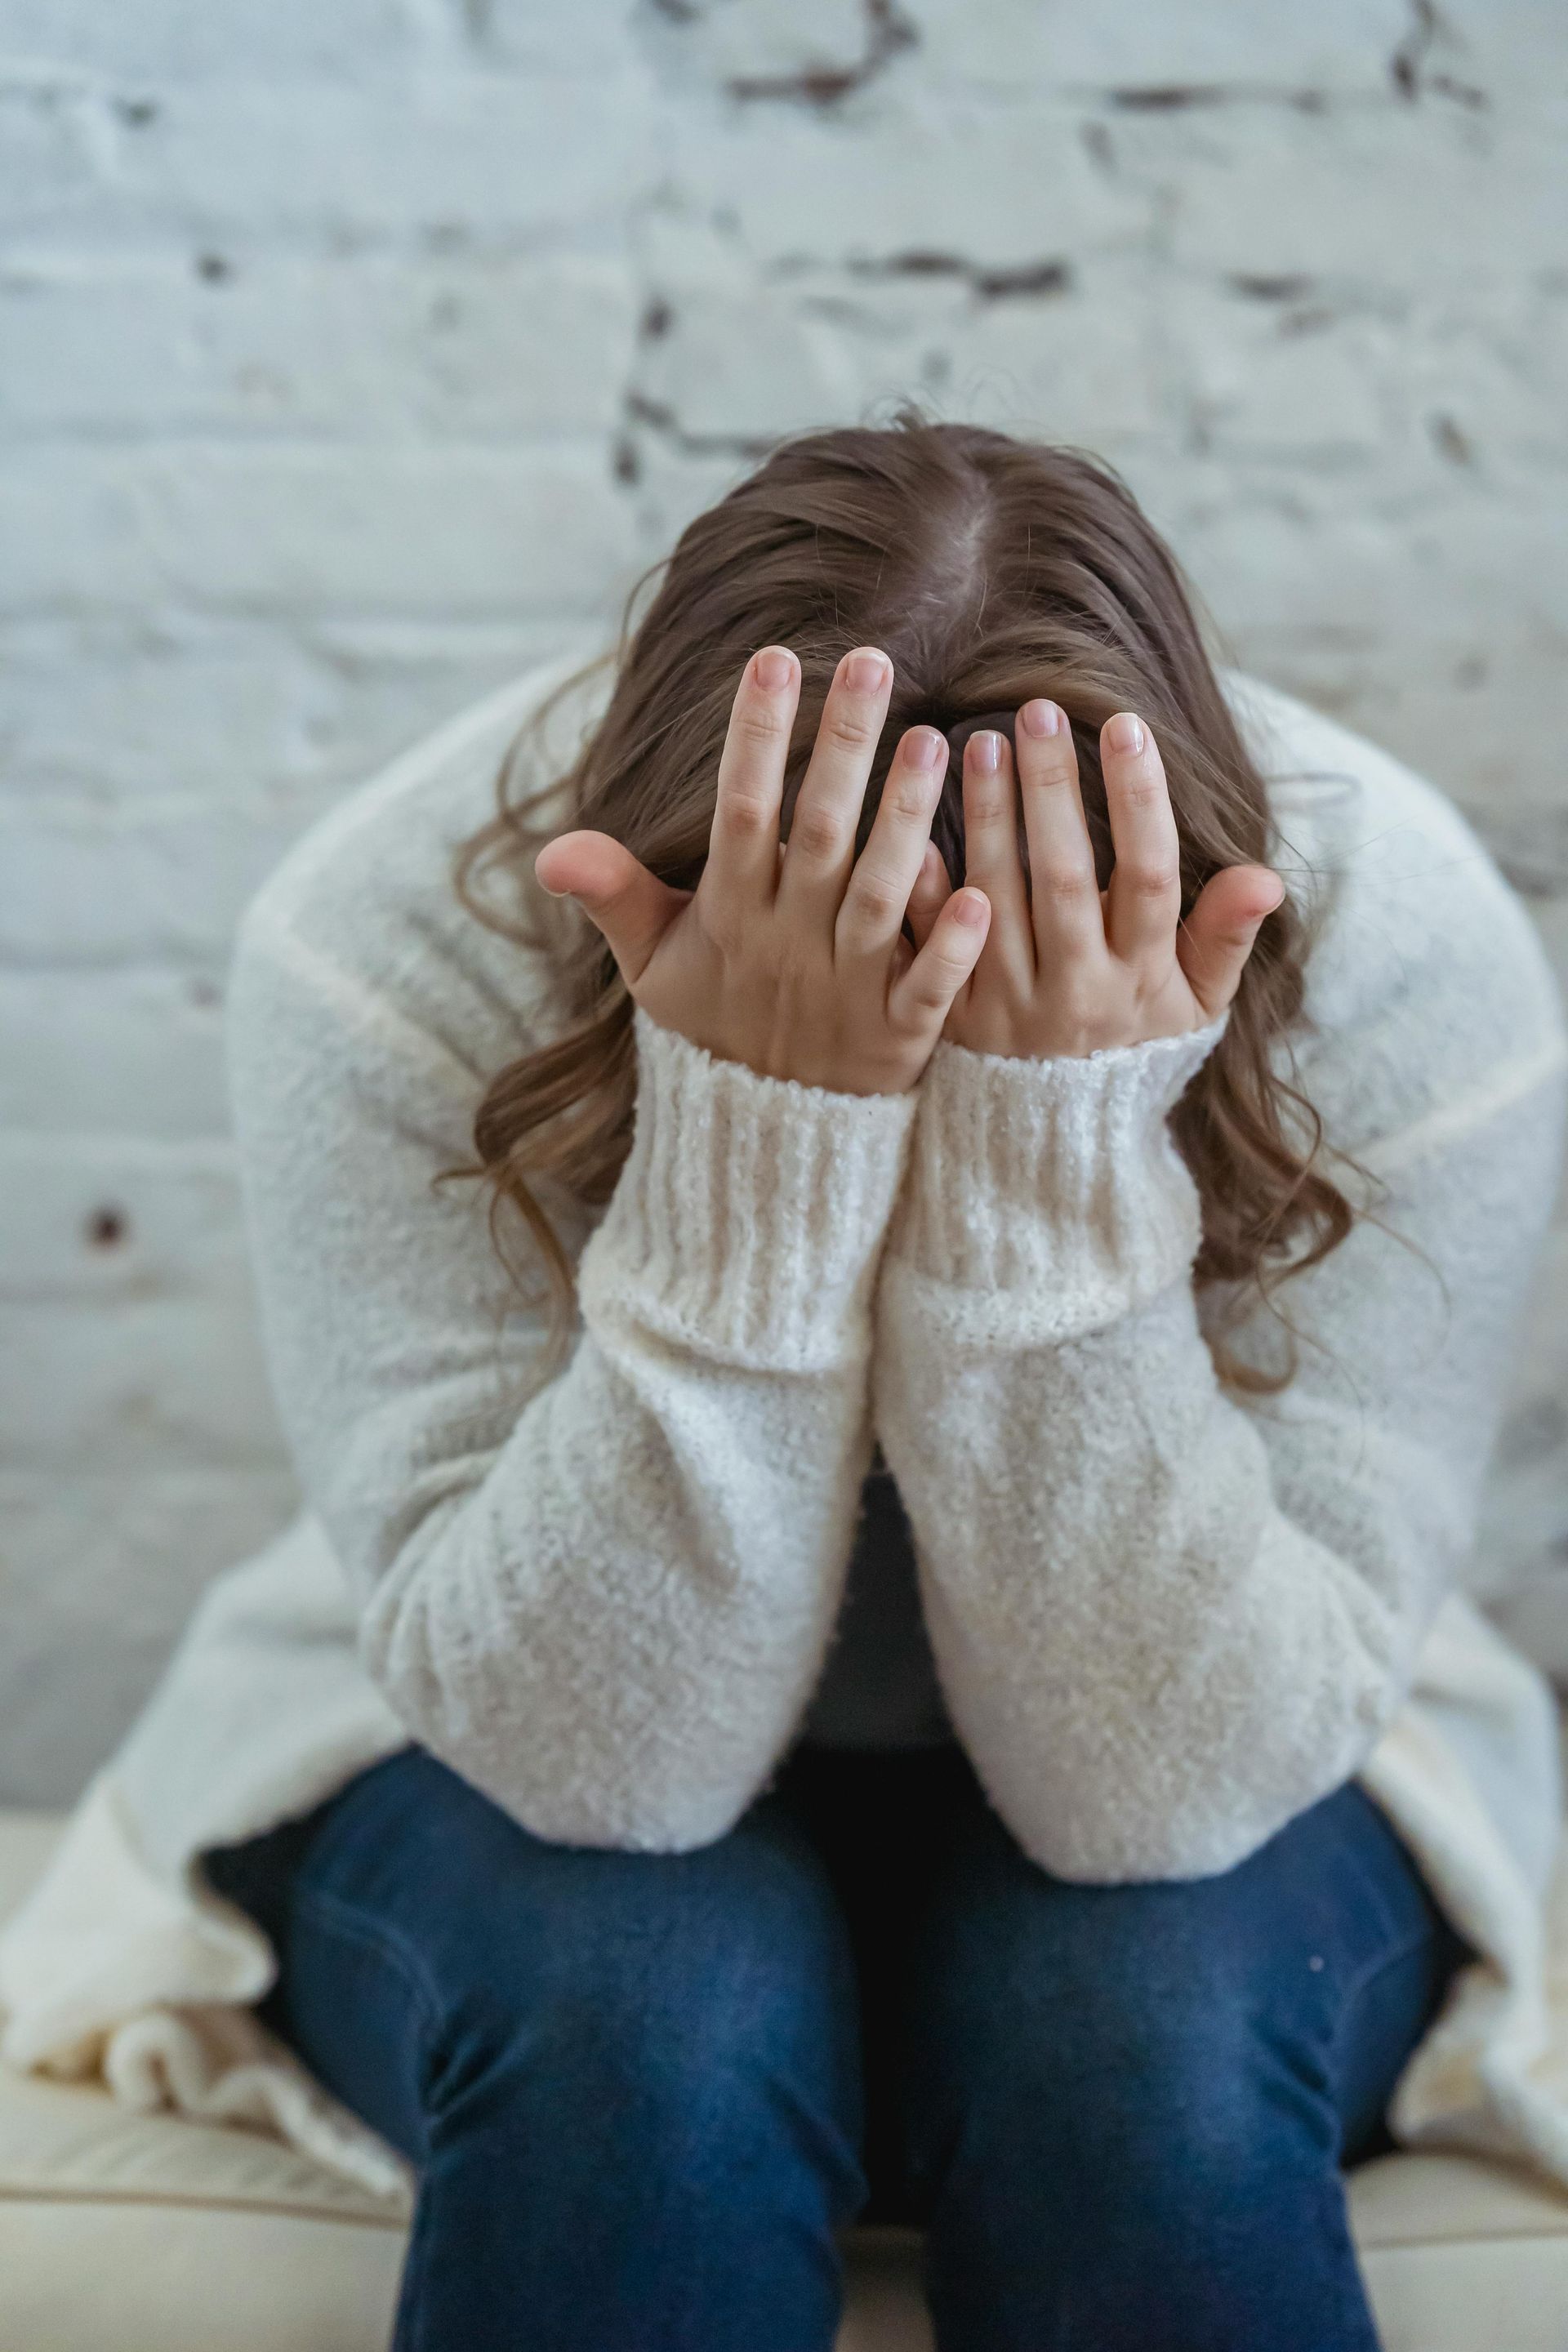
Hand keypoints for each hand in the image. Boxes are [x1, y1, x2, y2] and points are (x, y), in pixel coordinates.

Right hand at [533, 646, 993, 1095]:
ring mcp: (848, 989)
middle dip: (843, 747)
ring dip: (903, 823)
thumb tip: (547, 851)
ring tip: (930, 741)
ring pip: (878, 896)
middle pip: (819, 834)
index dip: (754, 739)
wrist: (765, 1136)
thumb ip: (614, 897)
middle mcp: (791, 943)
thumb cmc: (715, 1022)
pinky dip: (947, 948)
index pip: (740, 813)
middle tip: (874, 659)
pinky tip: (975, 892)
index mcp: (732, 914)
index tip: (774, 659)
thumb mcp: (652, 965)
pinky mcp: (898, 1036)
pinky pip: (926, 988)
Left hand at [903, 702, 1282, 1059]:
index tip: (1128, 724)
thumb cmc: (1134, 1042)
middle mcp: (1075, 990)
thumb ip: (1225, 937)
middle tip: (1037, 710)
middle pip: (1063, 877)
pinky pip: (933, 947)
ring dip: (987, 819)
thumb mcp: (1195, 1003)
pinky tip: (911, 827)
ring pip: (995, 899)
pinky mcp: (953, 1018)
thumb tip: (1266, 877)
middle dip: (1051, 790)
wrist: (1057, 1135)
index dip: (1140, 800)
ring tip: (981, 744)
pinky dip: (924, 890)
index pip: (1147, 875)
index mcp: (1141, 977)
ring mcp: (1009, 1006)